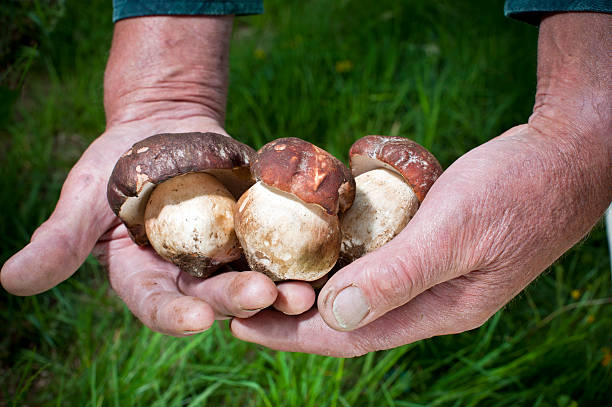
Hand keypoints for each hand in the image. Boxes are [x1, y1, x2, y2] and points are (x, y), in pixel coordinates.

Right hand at [0, 16, 315, 335]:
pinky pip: (280, 243)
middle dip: (239, 301)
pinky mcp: (258, 228)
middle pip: (215, 297)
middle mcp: (191, 275)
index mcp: (147, 277)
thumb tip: (9, 281)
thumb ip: (59, 242)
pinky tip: (320, 256)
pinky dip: (299, 251)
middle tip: (265, 296)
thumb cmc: (117, 163)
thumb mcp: (85, 199)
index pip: (159, 305)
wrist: (165, 128)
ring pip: (254, 278)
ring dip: (281, 288)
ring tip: (303, 292)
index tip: (195, 318)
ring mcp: (228, 254)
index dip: (175, 314)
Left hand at [230, 12, 611, 355]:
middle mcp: (429, 298)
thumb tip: (334, 315)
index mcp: (439, 309)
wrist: (562, 155)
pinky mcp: (428, 243)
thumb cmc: (517, 190)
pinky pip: (373, 259)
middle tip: (238, 299)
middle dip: (291, 314)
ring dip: (312, 285)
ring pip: (358, 289)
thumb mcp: (457, 230)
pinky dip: (339, 257)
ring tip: (263, 275)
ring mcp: (429, 272)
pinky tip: (313, 244)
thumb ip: (399, 275)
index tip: (241, 325)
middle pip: (347, 317)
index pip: (351, 336)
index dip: (292, 333)